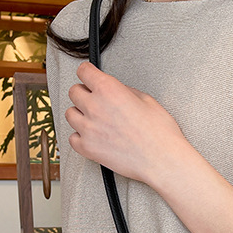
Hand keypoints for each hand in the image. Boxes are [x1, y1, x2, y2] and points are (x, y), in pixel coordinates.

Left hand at [65, 61, 185, 185]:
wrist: (162, 160)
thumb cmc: (160, 133)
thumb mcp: (146, 100)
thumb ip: (124, 91)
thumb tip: (116, 91)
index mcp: (109, 89)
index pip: (84, 71)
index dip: (88, 74)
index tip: (90, 77)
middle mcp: (95, 106)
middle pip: (74, 92)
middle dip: (84, 94)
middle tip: (95, 101)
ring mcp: (89, 129)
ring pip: (70, 114)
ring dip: (80, 115)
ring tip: (94, 121)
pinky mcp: (88, 148)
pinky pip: (72, 138)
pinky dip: (80, 137)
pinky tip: (92, 137)